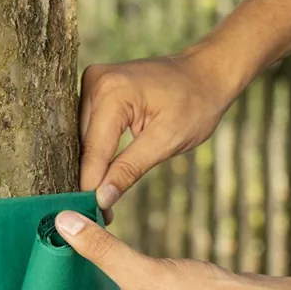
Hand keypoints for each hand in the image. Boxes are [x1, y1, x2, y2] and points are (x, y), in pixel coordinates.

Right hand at [79, 53, 235, 221]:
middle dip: (93, 179)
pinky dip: (98, 151)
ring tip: (103, 197)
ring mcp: (93, 82)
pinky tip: (106, 172)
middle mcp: (95, 82)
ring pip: (84, 139)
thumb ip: (129, 169)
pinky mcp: (95, 88)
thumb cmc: (195, 103)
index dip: (92, 187)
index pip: (94, 151)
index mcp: (111, 92)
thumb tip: (101, 199)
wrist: (206, 72)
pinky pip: (90, 128)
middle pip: (84, 145)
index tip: (93, 217)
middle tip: (102, 213)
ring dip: (94, 166)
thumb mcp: (167, 141)